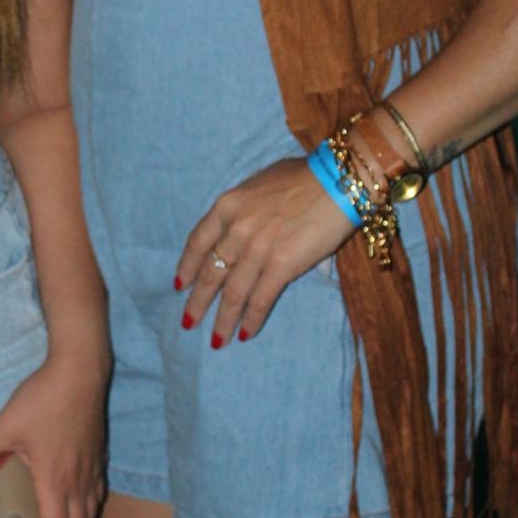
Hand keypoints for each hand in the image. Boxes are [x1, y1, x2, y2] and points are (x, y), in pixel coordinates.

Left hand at [0, 352, 106, 517]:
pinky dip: (88, 509)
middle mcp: (79, 482)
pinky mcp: (100, 456)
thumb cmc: (43, 398)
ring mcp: (93, 469)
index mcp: (54, 481)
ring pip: (91, 515)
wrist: (80, 371)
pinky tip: (75, 500)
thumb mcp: (6, 424)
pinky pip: (98, 494)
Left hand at [174, 156, 355, 347]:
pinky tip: (245, 334)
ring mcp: (257, 249)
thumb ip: (243, 209)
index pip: (197, 242)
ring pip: (232, 293)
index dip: (187, 267)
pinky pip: (260, 299)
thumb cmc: (303, 177)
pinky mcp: (281, 265)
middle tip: (188, 322)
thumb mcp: (258, 184)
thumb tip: (238, 228)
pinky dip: (251, 319)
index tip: (180, 284)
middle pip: (210, 273)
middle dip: (198, 302)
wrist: (337, 181)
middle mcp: (235, 229)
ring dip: (223, 320)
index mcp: (226, 206)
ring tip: (216, 340)